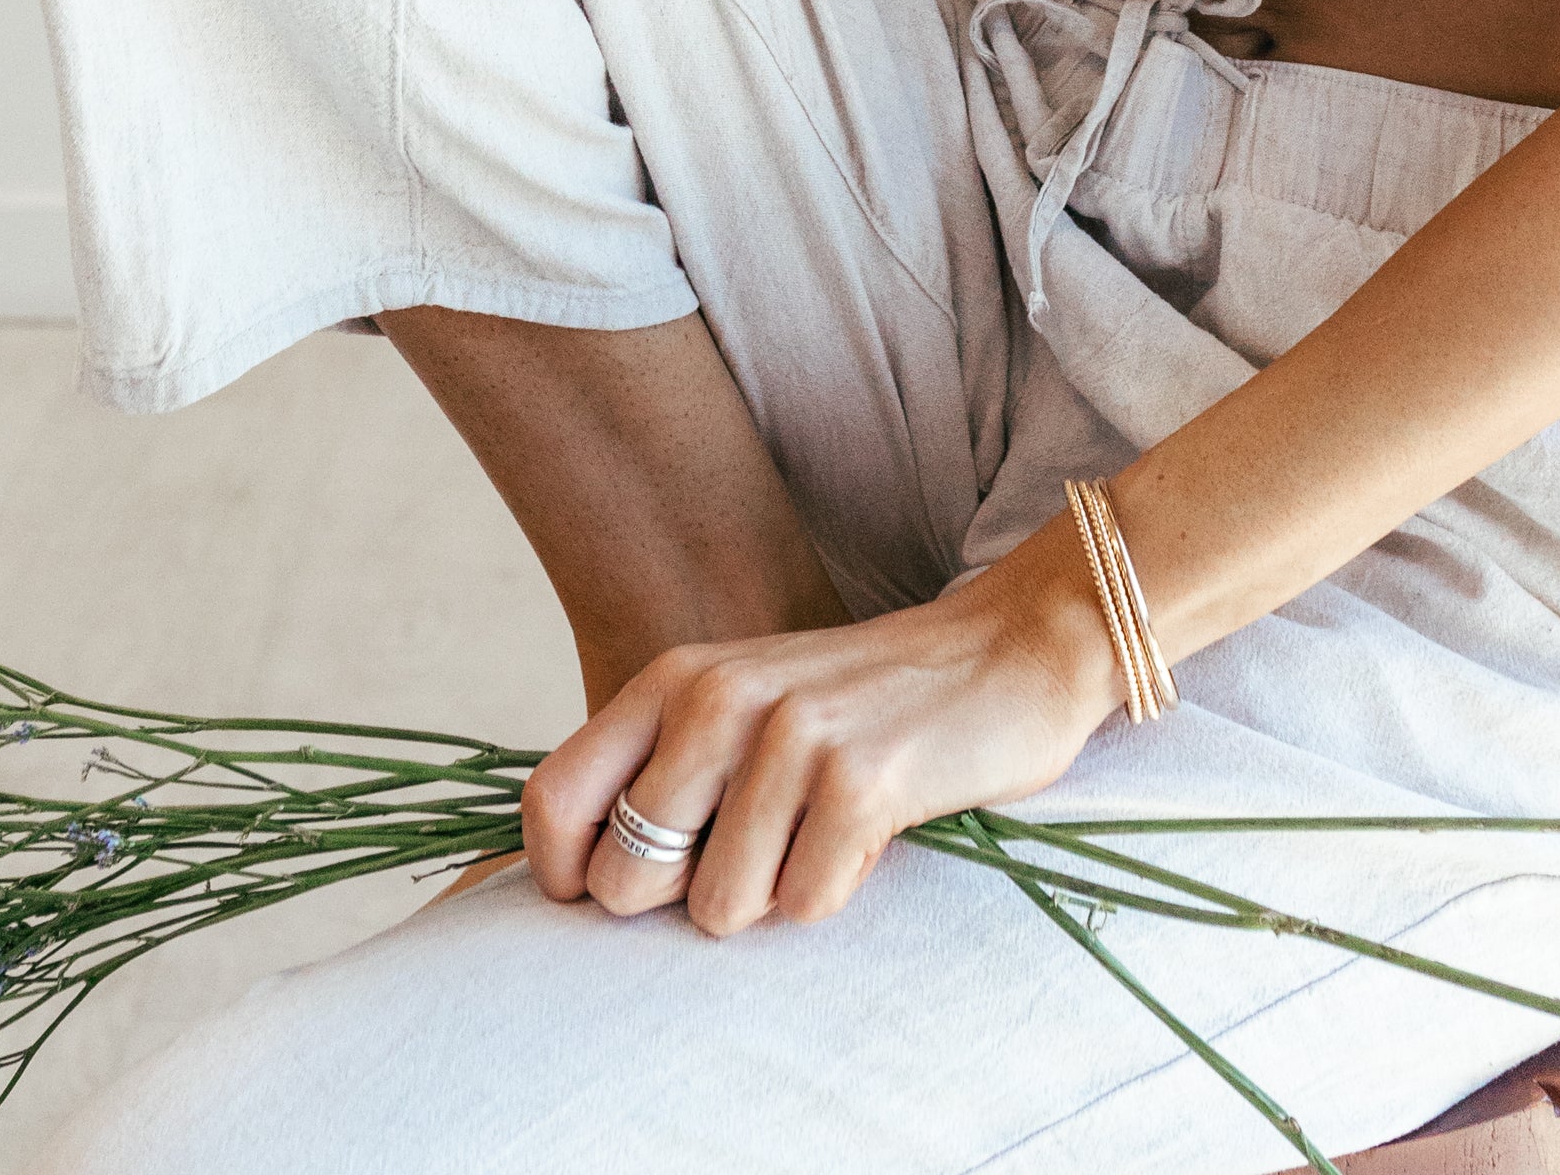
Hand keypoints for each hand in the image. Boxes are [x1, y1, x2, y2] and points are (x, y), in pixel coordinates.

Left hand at [520, 529, 1120, 937]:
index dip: (565, 874)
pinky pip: (803, 907)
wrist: (1006, 652)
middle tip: (753, 857)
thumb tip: (579, 883)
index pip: (553, 799)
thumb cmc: (860, 707)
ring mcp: (788, 735)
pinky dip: (835, 890)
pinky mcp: (859, 781)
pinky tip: (868, 832)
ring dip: (771, 895)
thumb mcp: (744, 711)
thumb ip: (665, 773)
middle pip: (627, 878)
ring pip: (718, 907)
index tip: (613, 897)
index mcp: (673, 679)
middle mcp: (716, 697)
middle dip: (683, 900)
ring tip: (816, 833)